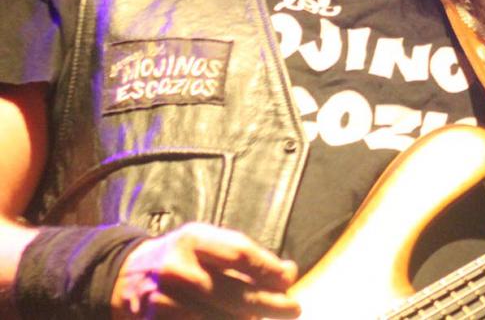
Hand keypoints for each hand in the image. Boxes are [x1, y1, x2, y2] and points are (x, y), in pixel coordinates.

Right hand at [110, 222, 299, 318]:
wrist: (121, 278)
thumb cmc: (181, 259)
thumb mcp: (208, 245)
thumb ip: (246, 257)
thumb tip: (290, 272)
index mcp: (192, 240)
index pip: (240, 254)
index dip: (268, 269)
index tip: (289, 279)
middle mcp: (176, 269)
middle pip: (235, 292)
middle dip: (270, 303)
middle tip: (293, 309)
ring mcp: (162, 301)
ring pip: (220, 318)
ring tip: (259, 317)